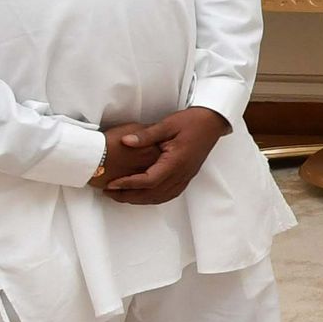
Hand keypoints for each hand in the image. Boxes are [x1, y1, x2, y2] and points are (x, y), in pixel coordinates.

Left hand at [98, 108, 230, 205]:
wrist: (212, 123)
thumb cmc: (192, 121)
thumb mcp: (167, 124)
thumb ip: (146, 135)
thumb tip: (125, 141)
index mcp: (176, 162)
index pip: (149, 180)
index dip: (128, 184)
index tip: (111, 183)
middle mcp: (181, 173)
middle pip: (152, 194)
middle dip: (128, 196)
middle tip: (109, 193)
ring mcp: (185, 177)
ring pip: (160, 197)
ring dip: (139, 200)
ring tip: (121, 196)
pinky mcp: (186, 176)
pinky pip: (168, 194)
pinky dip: (153, 198)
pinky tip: (142, 195)